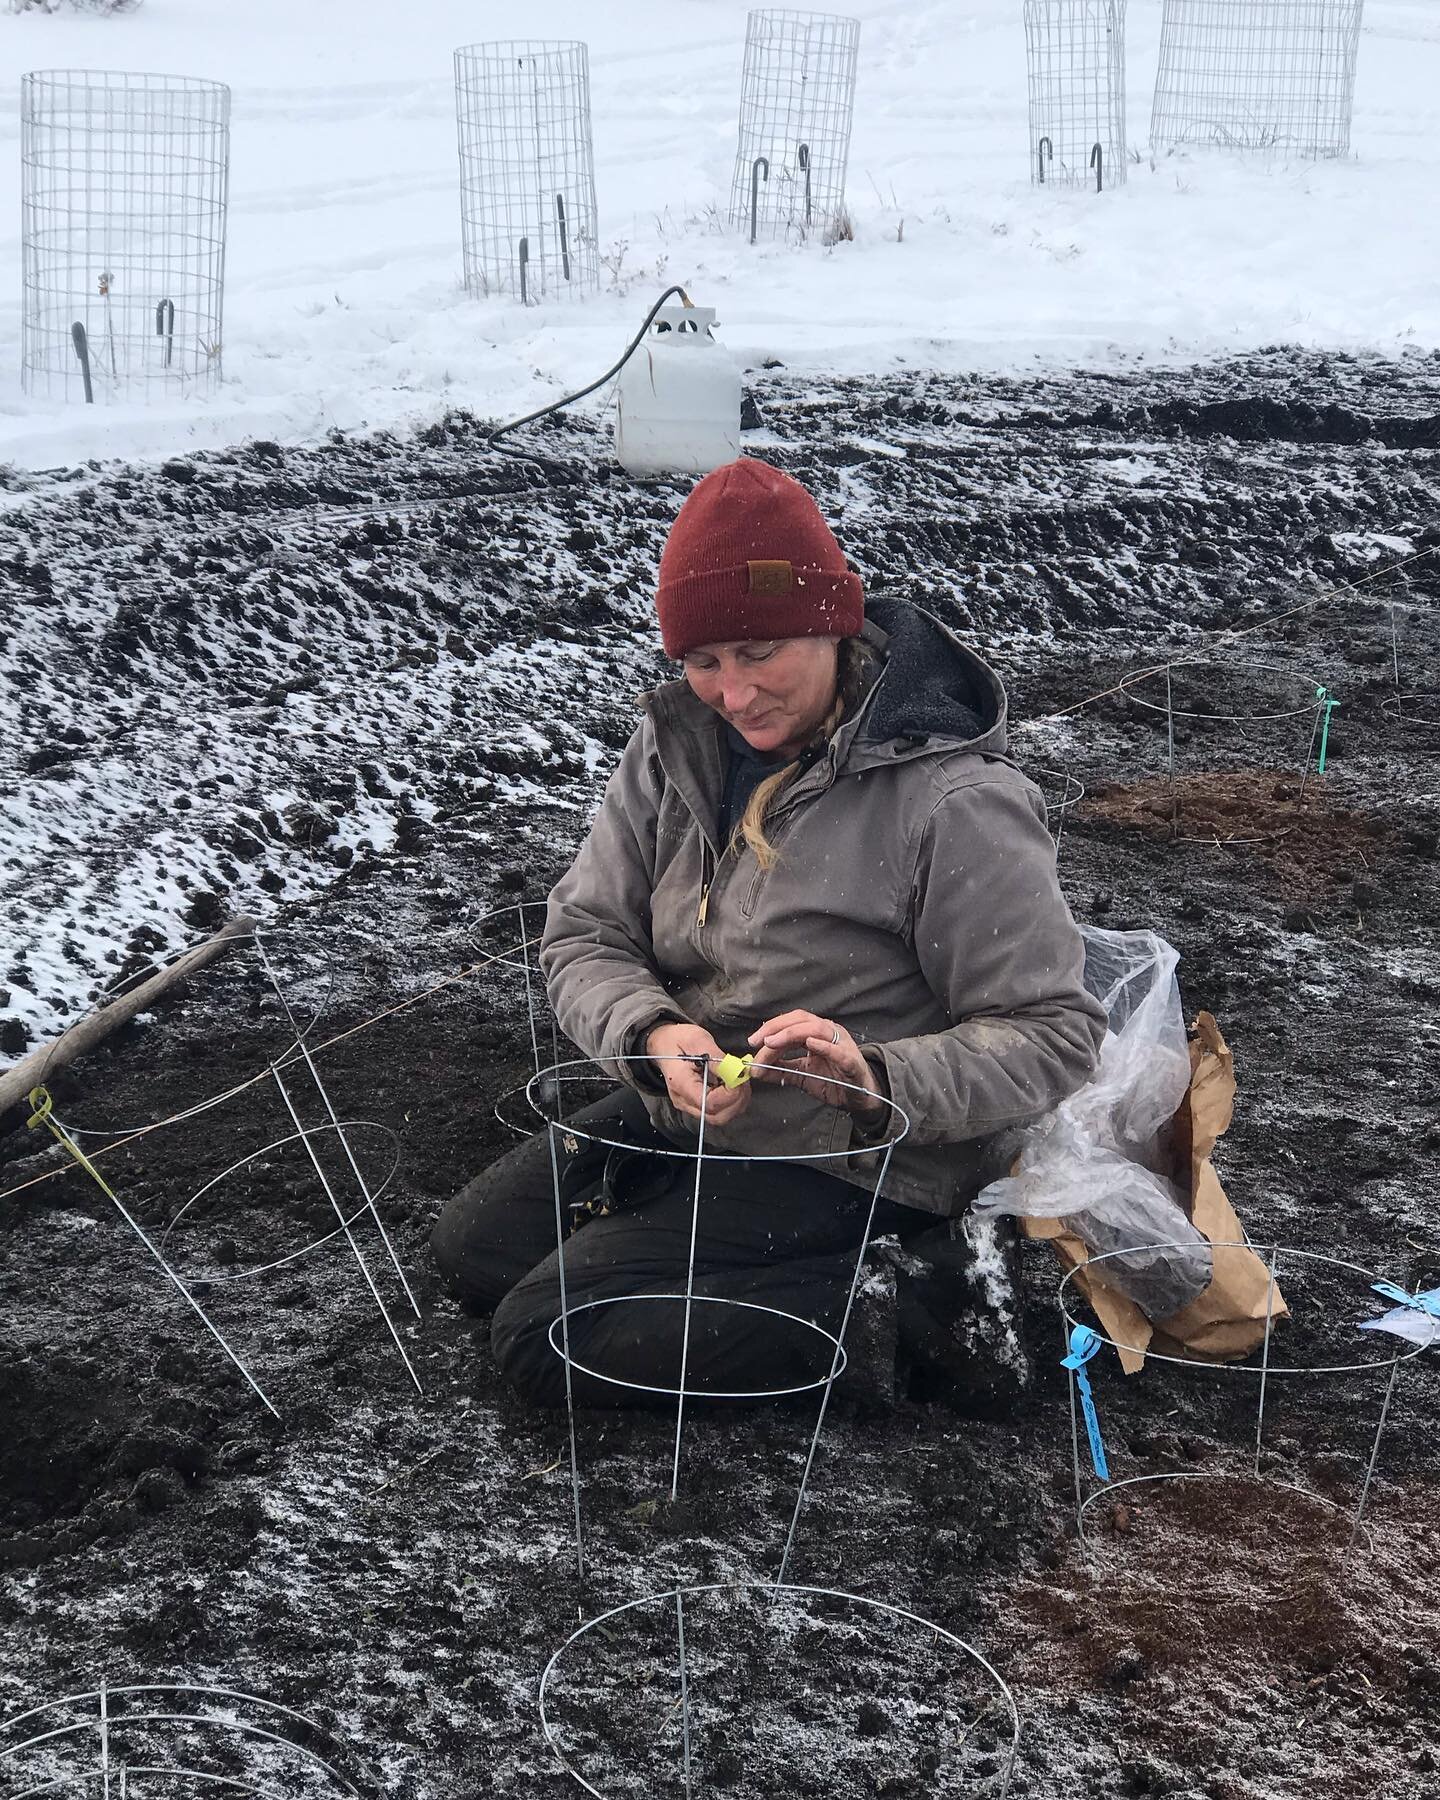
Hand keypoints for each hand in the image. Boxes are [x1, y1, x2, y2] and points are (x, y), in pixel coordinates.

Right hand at [644, 1022, 752, 1126]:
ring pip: (720, 1117)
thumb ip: (717, 1058)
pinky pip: (718, 1112)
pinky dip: (732, 1102)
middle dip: (737, 1100)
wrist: (662, 1044)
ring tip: (739, 1081)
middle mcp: (684, 1101)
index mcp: (681, 1083)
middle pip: (717, 1116)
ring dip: (737, 1102)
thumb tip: (737, 1073)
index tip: (739, 1075)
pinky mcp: (696, 1105)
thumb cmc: (677, 1040)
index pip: (709, 1103)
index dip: (730, 1093)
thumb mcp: (698, 1040)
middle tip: (742, 1079)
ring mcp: (689, 1105)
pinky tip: (733, 1086)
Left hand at [747, 1011, 887, 1126]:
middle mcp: (829, 1033)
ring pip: (817, 1029)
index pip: (790, 1023)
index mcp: (816, 1033)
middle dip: (777, 1027)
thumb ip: (780, 1070)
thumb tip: (756, 1070)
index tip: (752, 1042)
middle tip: (758, 1041)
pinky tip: (810, 1043)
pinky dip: (824, 1046)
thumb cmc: (834, 1081)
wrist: (860, 1098)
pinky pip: (838, 1051)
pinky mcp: (852, 1062)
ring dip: (792, 1033)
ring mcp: (842, 1045)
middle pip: (801, 1019)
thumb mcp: (801, 1075)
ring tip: (773, 1042)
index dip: (770, 1029)